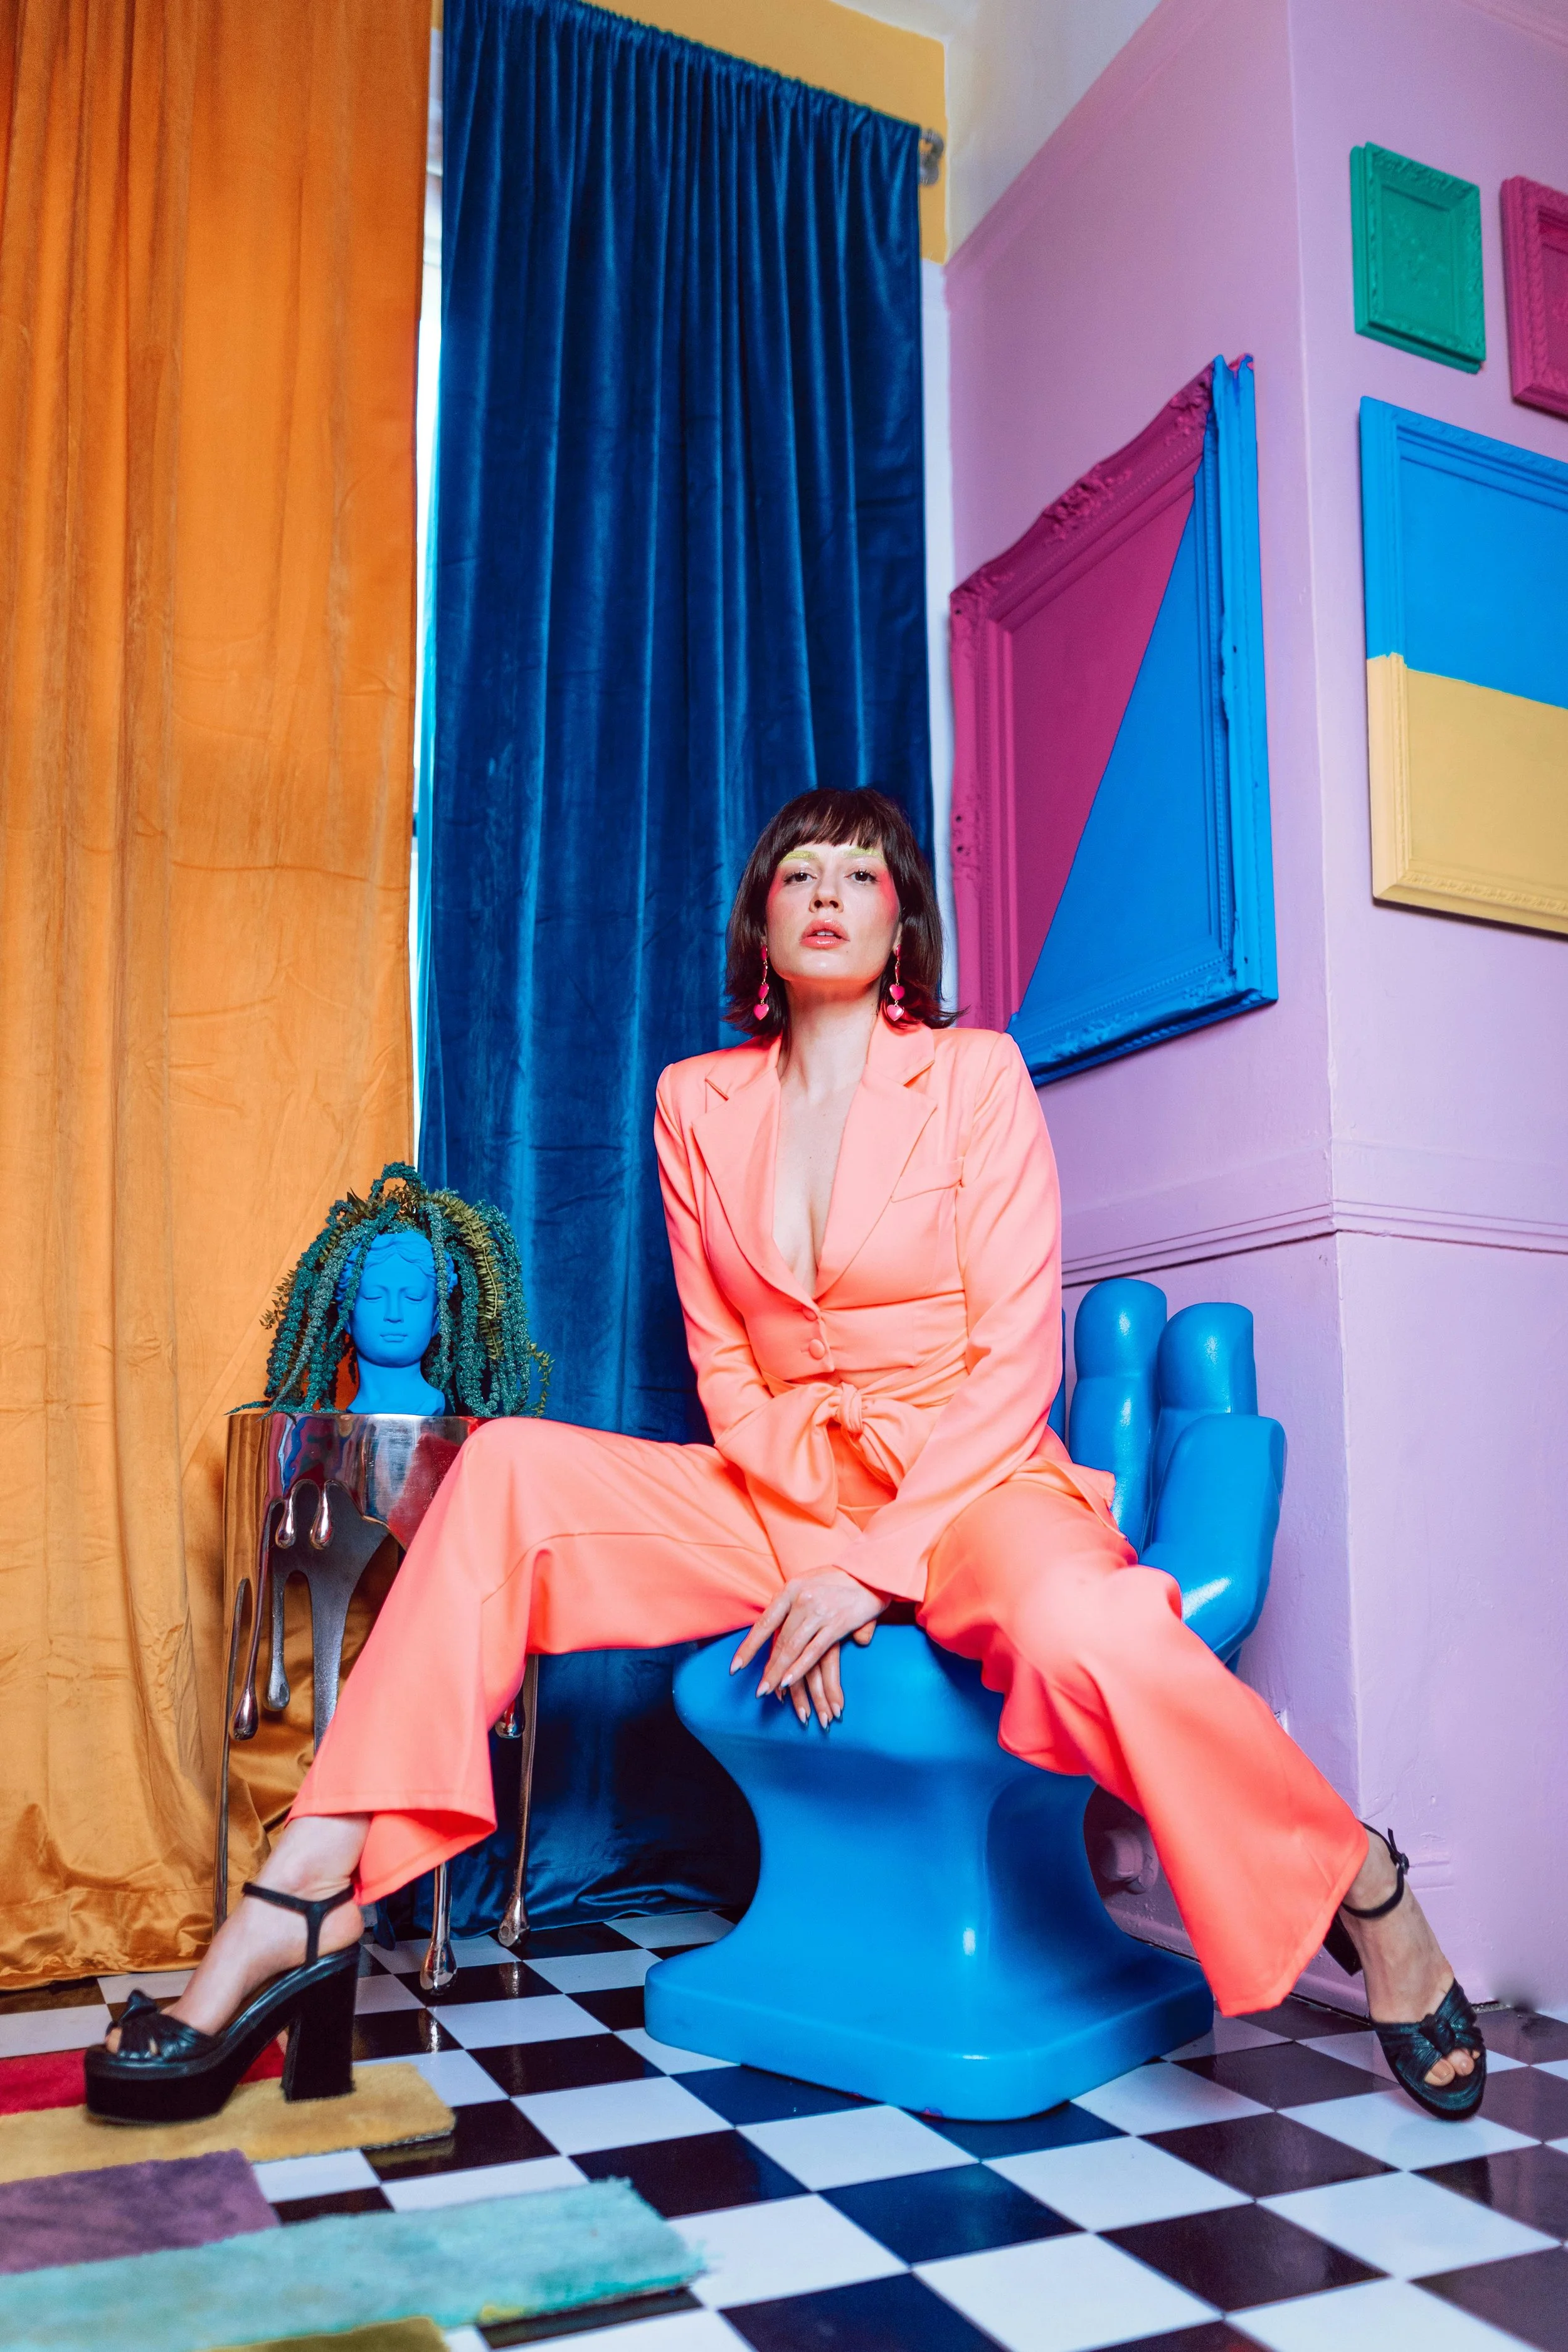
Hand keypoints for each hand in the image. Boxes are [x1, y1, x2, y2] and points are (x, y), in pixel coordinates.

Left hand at [732, 1570, 883, 1726]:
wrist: (871, 1570)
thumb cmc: (838, 1580)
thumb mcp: (808, 1583)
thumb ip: (792, 1605)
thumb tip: (779, 1631)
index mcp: (790, 1588)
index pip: (764, 1622)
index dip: (750, 1646)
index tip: (736, 1666)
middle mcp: (801, 1600)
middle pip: (779, 1640)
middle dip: (767, 1668)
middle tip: (758, 1690)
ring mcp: (818, 1612)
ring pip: (792, 1648)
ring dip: (779, 1672)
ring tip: (769, 1691)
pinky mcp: (837, 1623)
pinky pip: (814, 1650)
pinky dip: (799, 1668)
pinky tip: (789, 1681)